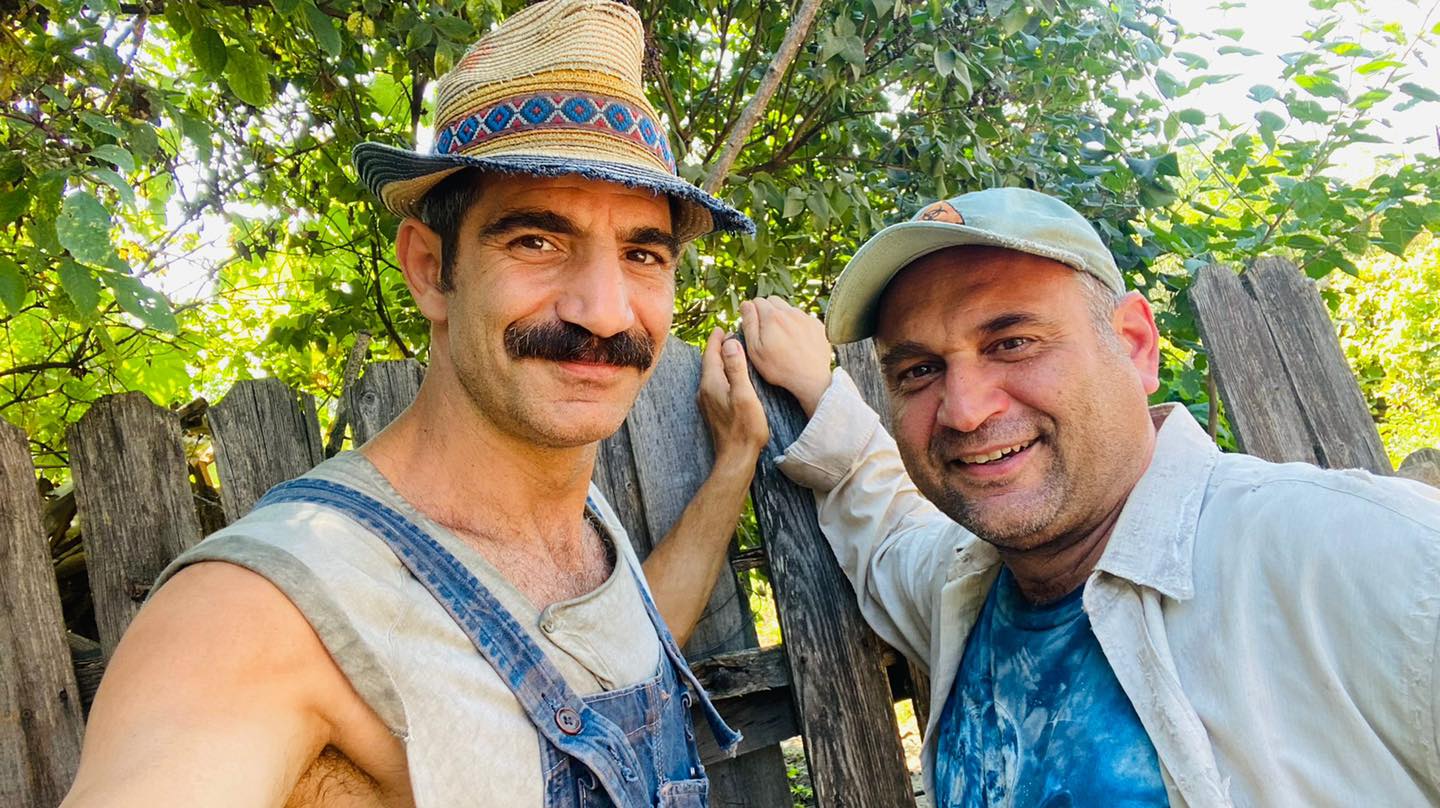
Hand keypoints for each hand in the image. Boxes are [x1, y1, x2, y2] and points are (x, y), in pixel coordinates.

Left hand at [698, 326, 768, 467]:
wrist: (736, 458)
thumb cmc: (744, 428)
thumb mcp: (744, 394)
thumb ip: (736, 368)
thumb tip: (730, 343)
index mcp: (711, 383)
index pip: (710, 354)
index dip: (716, 340)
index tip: (721, 327)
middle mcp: (705, 391)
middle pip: (709, 363)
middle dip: (718, 348)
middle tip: (727, 336)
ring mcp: (707, 402)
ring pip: (712, 374)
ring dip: (720, 361)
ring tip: (730, 352)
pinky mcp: (713, 411)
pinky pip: (715, 384)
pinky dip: (722, 374)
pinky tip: (731, 377)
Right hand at [740, 296, 832, 417]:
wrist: (811, 380)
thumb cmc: (779, 368)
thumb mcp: (755, 349)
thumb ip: (749, 324)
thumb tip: (746, 304)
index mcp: (772, 316)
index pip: (757, 301)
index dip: (752, 312)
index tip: (754, 326)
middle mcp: (790, 312)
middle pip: (773, 300)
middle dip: (767, 311)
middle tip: (767, 331)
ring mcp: (806, 318)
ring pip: (789, 309)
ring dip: (783, 318)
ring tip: (783, 339)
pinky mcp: (818, 325)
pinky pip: (803, 318)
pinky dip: (798, 325)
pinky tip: (797, 342)